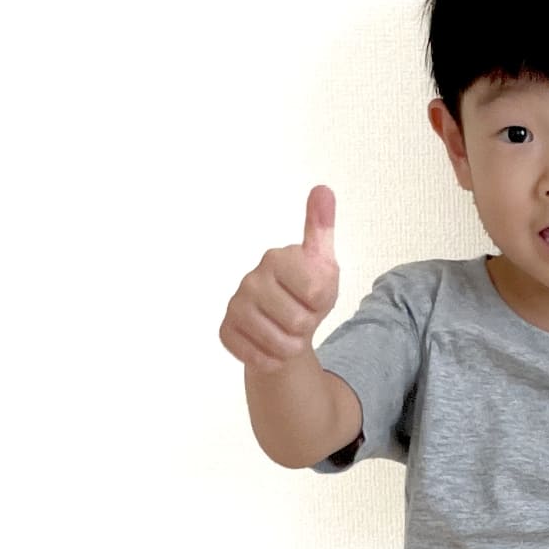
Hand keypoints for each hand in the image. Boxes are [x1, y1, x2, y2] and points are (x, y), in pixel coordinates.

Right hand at [220, 185, 339, 372]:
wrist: (283, 326)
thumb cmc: (306, 292)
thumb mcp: (322, 264)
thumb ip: (321, 229)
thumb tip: (323, 189)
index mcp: (276, 258)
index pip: (317, 292)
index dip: (323, 301)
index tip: (313, 294)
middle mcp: (251, 279)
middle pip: (300, 321)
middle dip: (308, 326)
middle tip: (300, 315)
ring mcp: (235, 305)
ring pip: (281, 344)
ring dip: (292, 346)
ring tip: (287, 330)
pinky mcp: (225, 331)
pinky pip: (259, 358)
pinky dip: (272, 359)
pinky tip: (269, 345)